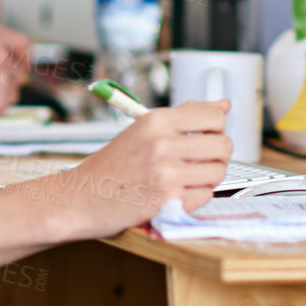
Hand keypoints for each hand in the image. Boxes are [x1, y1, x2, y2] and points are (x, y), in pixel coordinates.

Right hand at [42, 101, 231, 239]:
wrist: (81, 196)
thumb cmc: (112, 165)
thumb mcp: (144, 129)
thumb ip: (186, 115)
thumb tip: (224, 104)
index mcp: (157, 120)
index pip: (215, 116)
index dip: (216, 129)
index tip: (205, 136)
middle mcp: (163, 143)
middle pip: (223, 146)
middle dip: (216, 156)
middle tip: (197, 161)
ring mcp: (166, 173)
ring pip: (218, 172)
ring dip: (206, 178)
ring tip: (183, 178)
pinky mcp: (168, 201)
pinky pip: (205, 196)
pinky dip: (194, 197)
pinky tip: (175, 194)